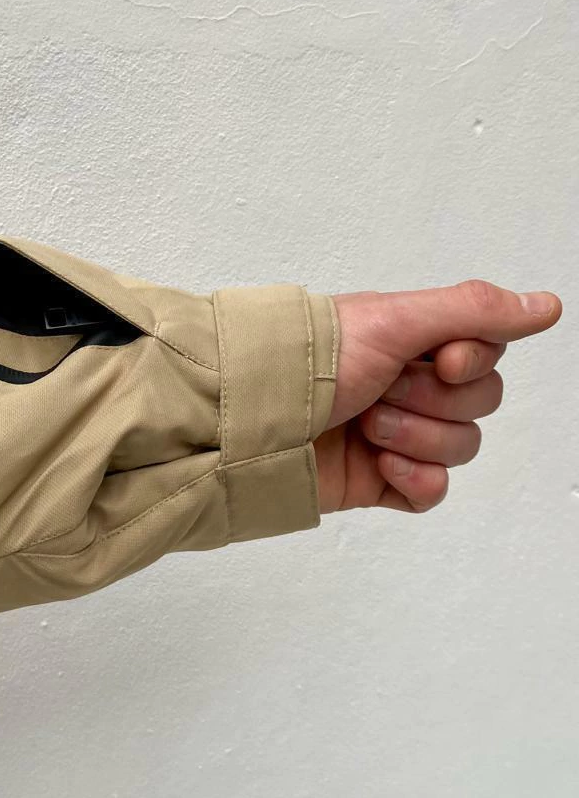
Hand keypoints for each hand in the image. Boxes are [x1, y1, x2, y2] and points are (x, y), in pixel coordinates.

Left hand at [313, 280, 562, 514]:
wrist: (254, 421)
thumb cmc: (310, 360)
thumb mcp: (394, 320)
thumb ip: (473, 311)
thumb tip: (544, 306)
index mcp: (411, 340)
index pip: (486, 354)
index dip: (472, 363)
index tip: (443, 360)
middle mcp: (407, 383)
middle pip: (479, 403)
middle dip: (432, 400)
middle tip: (381, 391)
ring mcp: (397, 434)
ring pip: (460, 447)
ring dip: (416, 436)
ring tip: (366, 426)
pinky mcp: (381, 479)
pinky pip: (433, 491)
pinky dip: (415, 478)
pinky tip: (381, 465)